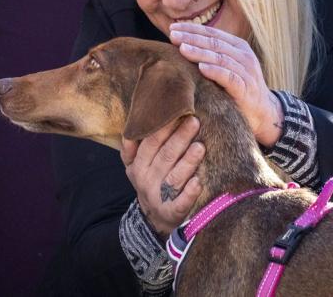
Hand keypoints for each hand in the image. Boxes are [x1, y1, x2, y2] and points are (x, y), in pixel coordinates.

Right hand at [121, 116, 204, 238]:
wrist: (154, 220)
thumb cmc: (151, 183)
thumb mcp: (135, 166)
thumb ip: (131, 147)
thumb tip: (133, 124)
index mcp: (138, 165)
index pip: (150, 143)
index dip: (164, 127)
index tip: (179, 111)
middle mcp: (146, 180)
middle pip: (165, 156)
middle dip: (180, 138)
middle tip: (194, 121)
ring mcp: (159, 197)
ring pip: (174, 177)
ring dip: (187, 162)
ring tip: (200, 147)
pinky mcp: (172, 213)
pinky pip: (180, 203)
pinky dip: (189, 193)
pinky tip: (198, 182)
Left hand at [169, 22, 283, 146]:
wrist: (262, 111)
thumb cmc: (236, 87)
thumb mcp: (226, 66)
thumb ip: (210, 55)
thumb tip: (180, 44)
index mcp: (237, 46)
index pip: (212, 33)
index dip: (192, 29)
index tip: (172, 28)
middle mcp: (243, 55)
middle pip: (214, 43)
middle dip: (192, 38)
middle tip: (173, 35)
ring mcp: (246, 71)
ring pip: (220, 58)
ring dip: (200, 52)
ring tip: (182, 48)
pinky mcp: (246, 88)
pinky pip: (229, 77)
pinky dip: (215, 71)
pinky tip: (201, 68)